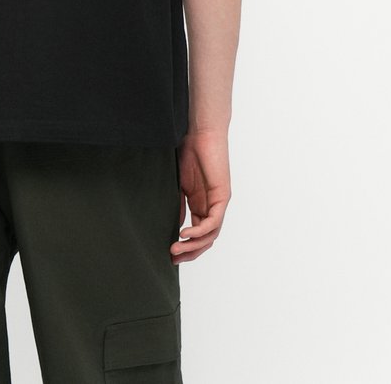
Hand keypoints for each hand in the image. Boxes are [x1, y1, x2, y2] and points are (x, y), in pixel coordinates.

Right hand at [170, 129, 230, 263]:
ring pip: (211, 235)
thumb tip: (176, 227)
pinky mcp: (222, 196)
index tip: (169, 254)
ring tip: (175, 249)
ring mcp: (218, 202)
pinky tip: (185, 234)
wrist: (199, 131)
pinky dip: (200, 231)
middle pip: (206, 239)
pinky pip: (213, 221)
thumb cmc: (188, 150)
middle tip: (172, 259)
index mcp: (201, 203)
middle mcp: (211, 205)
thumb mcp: (178, 183)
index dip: (185, 247)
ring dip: (193, 246)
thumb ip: (179, 204)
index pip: (197, 233)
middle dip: (190, 252)